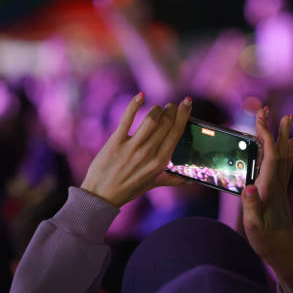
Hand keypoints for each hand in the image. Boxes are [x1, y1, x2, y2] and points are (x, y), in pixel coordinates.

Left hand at [81, 92, 191, 206]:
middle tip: (171, 105)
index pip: (176, 133)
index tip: (187, 103)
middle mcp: (148, 154)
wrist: (101, 196)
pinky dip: (135, 105)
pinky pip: (127, 119)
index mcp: (159, 163)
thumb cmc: (128, 189)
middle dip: (171, 109)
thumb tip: (190, 180)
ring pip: (151, 120)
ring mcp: (132, 147)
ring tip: (158, 108)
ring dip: (157, 109)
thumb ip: (172, 180)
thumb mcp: (153, 184)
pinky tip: (141, 96)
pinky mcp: (115, 142)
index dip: (183, 115)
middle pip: (166, 123)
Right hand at [241, 107, 292, 292]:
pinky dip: (287, 152)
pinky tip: (290, 146)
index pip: (270, 155)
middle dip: (275, 129)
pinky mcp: (280, 194)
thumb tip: (248, 188)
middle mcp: (278, 185)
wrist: (286, 256)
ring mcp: (281, 189)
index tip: (261, 115)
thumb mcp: (254, 228)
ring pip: (284, 156)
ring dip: (284, 136)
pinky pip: (285, 166)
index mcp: (270, 190)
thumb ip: (251, 208)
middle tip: (273, 109)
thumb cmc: (268, 243)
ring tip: (286, 120)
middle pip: (279, 151)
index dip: (266, 134)